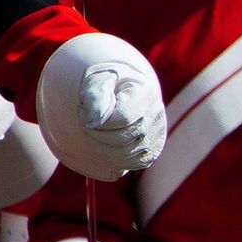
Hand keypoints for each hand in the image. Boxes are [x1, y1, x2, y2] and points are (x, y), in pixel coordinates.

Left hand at [38, 34, 165, 180]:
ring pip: (128, 153)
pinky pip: (136, 162)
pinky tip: (106, 145)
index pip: (122, 118)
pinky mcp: (154, 147)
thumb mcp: (95, 79)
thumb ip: (95, 94)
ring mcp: (158, 131)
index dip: (97, 120)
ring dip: (102, 147)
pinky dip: (116, 158)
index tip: (83, 110)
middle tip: (86, 122)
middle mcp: (156, 112)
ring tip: (95, 132)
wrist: (119, 89)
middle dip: (95, 134)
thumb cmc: (104, 84)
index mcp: (143, 91)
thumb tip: (97, 120)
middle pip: (123, 138)